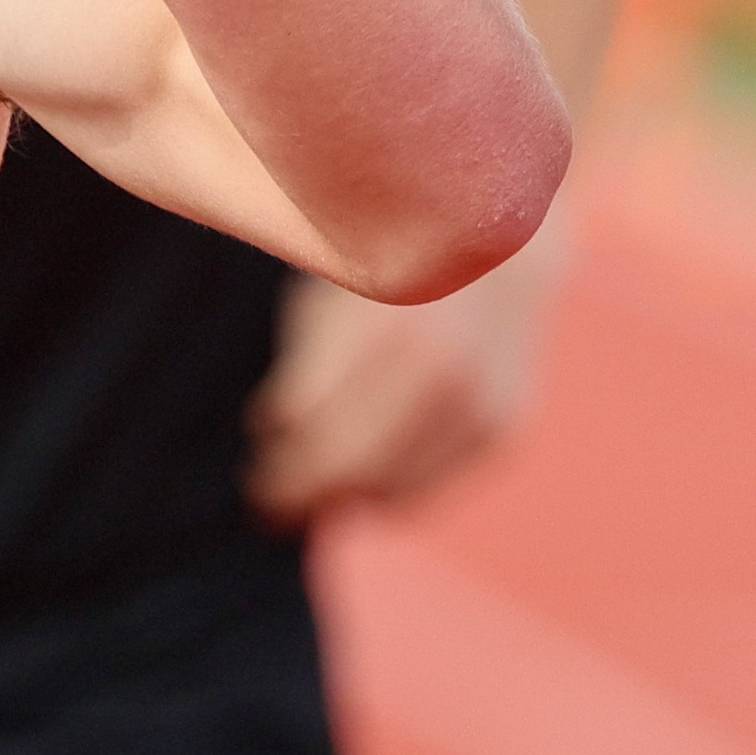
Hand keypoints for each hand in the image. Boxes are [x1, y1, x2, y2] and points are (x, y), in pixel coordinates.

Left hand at [244, 240, 558, 524]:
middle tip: (267, 504)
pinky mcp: (501, 427)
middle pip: (353, 465)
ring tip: (301, 493)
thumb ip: (304, 370)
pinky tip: (357, 483)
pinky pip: (430, 483)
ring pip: (393, 486)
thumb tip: (273, 437)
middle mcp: (442, 375)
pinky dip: (388, 490)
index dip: (278, 464)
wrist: (500, 250)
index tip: (254, 481)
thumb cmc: (389, 267)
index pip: (311, 426)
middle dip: (302, 490)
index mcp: (386, 332)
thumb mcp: (329, 298)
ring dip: (343, 496)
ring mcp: (479, 406)